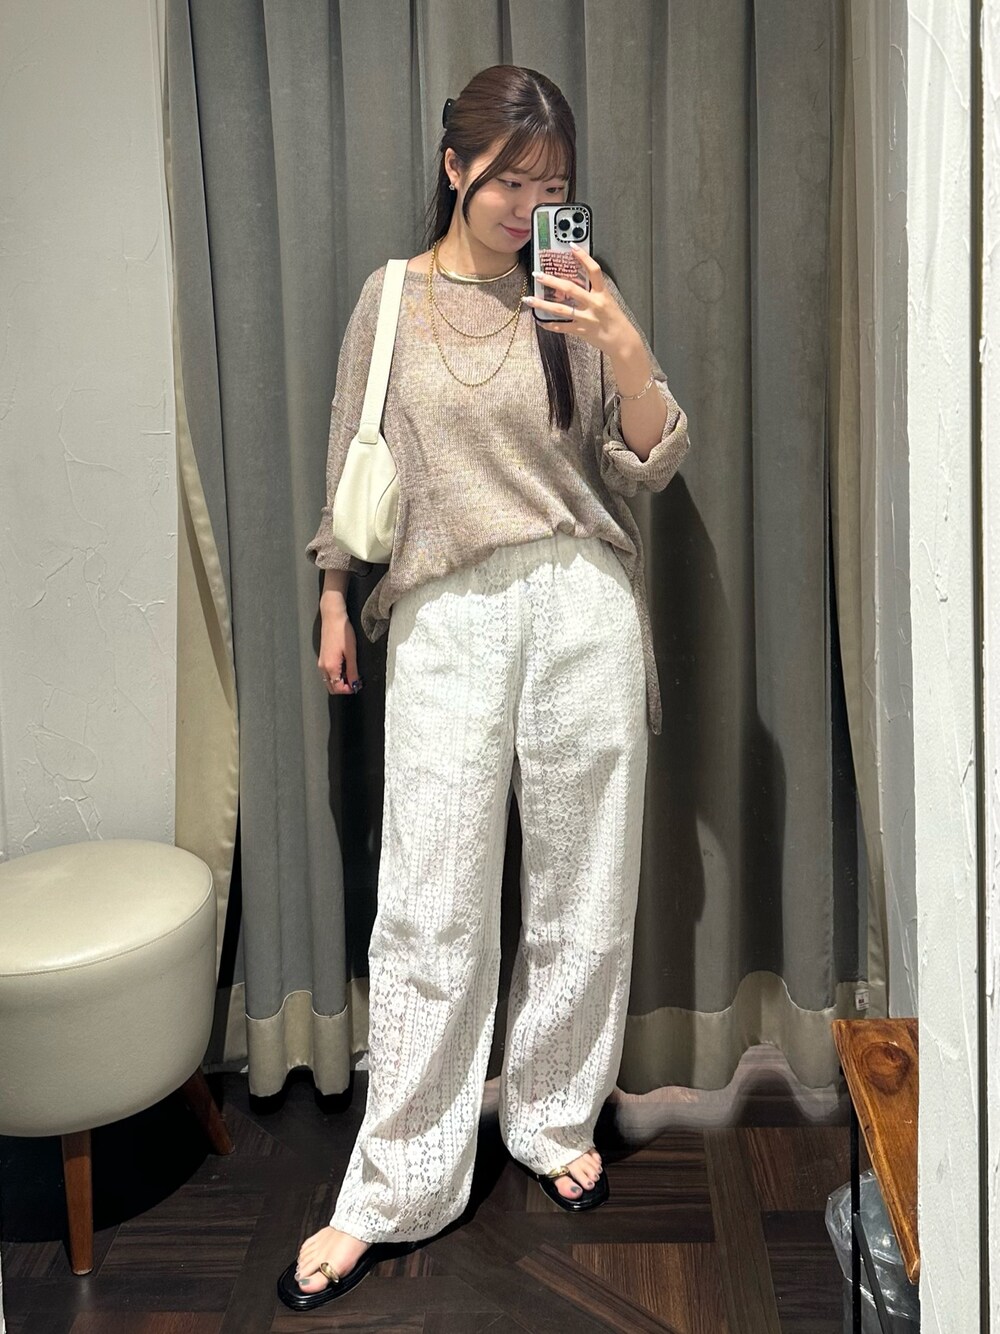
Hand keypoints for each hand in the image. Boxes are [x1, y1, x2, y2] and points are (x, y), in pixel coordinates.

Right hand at [318, 606, 361, 694]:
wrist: (333, 617)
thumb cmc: (342, 631)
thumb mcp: (351, 653)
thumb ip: (353, 671)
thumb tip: (354, 683)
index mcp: (330, 667)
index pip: (337, 688)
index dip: (348, 690)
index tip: (357, 686)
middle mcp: (323, 666)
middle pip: (331, 686)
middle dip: (343, 687)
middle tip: (355, 681)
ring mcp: (322, 662)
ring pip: (329, 680)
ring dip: (340, 680)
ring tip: (352, 672)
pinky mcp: (323, 657)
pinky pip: (328, 672)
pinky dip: (336, 673)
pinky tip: (345, 665)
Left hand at [521, 246, 637, 356]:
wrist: (622, 340)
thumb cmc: (615, 320)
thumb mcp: (608, 300)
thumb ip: (594, 291)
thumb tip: (578, 280)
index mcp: (602, 293)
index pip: (594, 270)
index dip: (583, 257)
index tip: (572, 246)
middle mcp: (594, 304)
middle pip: (570, 289)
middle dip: (552, 281)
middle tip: (537, 275)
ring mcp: (586, 318)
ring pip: (560, 310)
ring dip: (542, 304)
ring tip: (528, 299)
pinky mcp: (581, 330)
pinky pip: (561, 327)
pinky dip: (549, 325)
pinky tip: (540, 321)